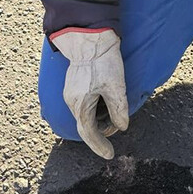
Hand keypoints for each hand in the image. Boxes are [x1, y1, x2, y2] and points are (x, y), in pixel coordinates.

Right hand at [51, 29, 128, 159]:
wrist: (90, 38)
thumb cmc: (103, 62)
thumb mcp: (116, 87)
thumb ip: (119, 110)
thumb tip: (122, 127)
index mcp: (81, 105)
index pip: (89, 134)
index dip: (99, 146)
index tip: (110, 155)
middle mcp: (72, 102)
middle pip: (87, 126)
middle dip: (102, 132)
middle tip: (118, 127)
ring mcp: (71, 94)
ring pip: (86, 116)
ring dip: (100, 120)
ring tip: (114, 113)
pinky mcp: (73, 87)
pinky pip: (84, 106)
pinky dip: (96, 110)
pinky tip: (106, 102)